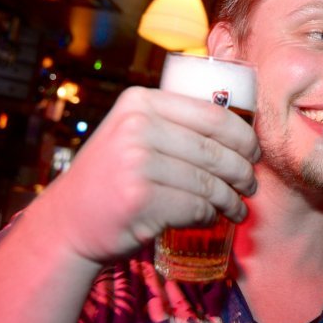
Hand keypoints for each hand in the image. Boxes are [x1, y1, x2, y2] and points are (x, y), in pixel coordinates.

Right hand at [29, 86, 259, 264]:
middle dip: (243, 171)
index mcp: (140, 102)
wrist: (68, 220)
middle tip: (250, 185)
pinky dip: (210, 216)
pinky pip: (196, 207)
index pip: (212, 115)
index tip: (254, 153)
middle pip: (215, 150)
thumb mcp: (131, 134)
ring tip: (237, 208)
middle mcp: (137, 126)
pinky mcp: (140, 199)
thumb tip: (239, 130)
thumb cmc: (110, 179)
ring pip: (209, 182)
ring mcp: (137, 162)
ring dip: (231, 199)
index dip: (244, 137)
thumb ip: (169, 124)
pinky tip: (210, 218)